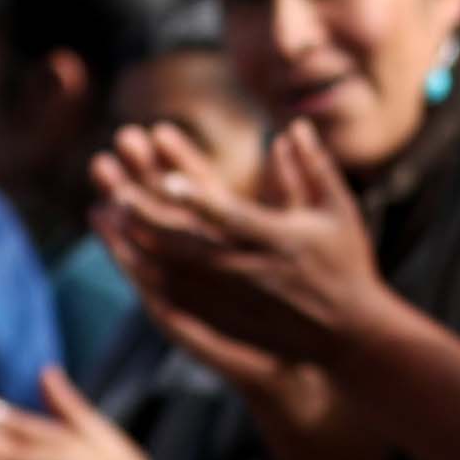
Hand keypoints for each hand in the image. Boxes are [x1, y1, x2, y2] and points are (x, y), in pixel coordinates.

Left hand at [91, 119, 387, 366]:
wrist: (348, 334)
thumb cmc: (345, 265)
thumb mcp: (339, 213)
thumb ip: (314, 168)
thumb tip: (295, 125)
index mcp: (283, 241)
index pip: (234, 218)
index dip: (199, 200)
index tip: (168, 180)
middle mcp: (256, 271)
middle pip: (193, 245)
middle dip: (153, 219)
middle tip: (118, 193)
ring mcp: (238, 299)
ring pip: (178, 271)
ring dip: (142, 244)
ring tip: (111, 216)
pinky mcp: (227, 318)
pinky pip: (179, 297)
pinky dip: (150, 275)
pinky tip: (126, 255)